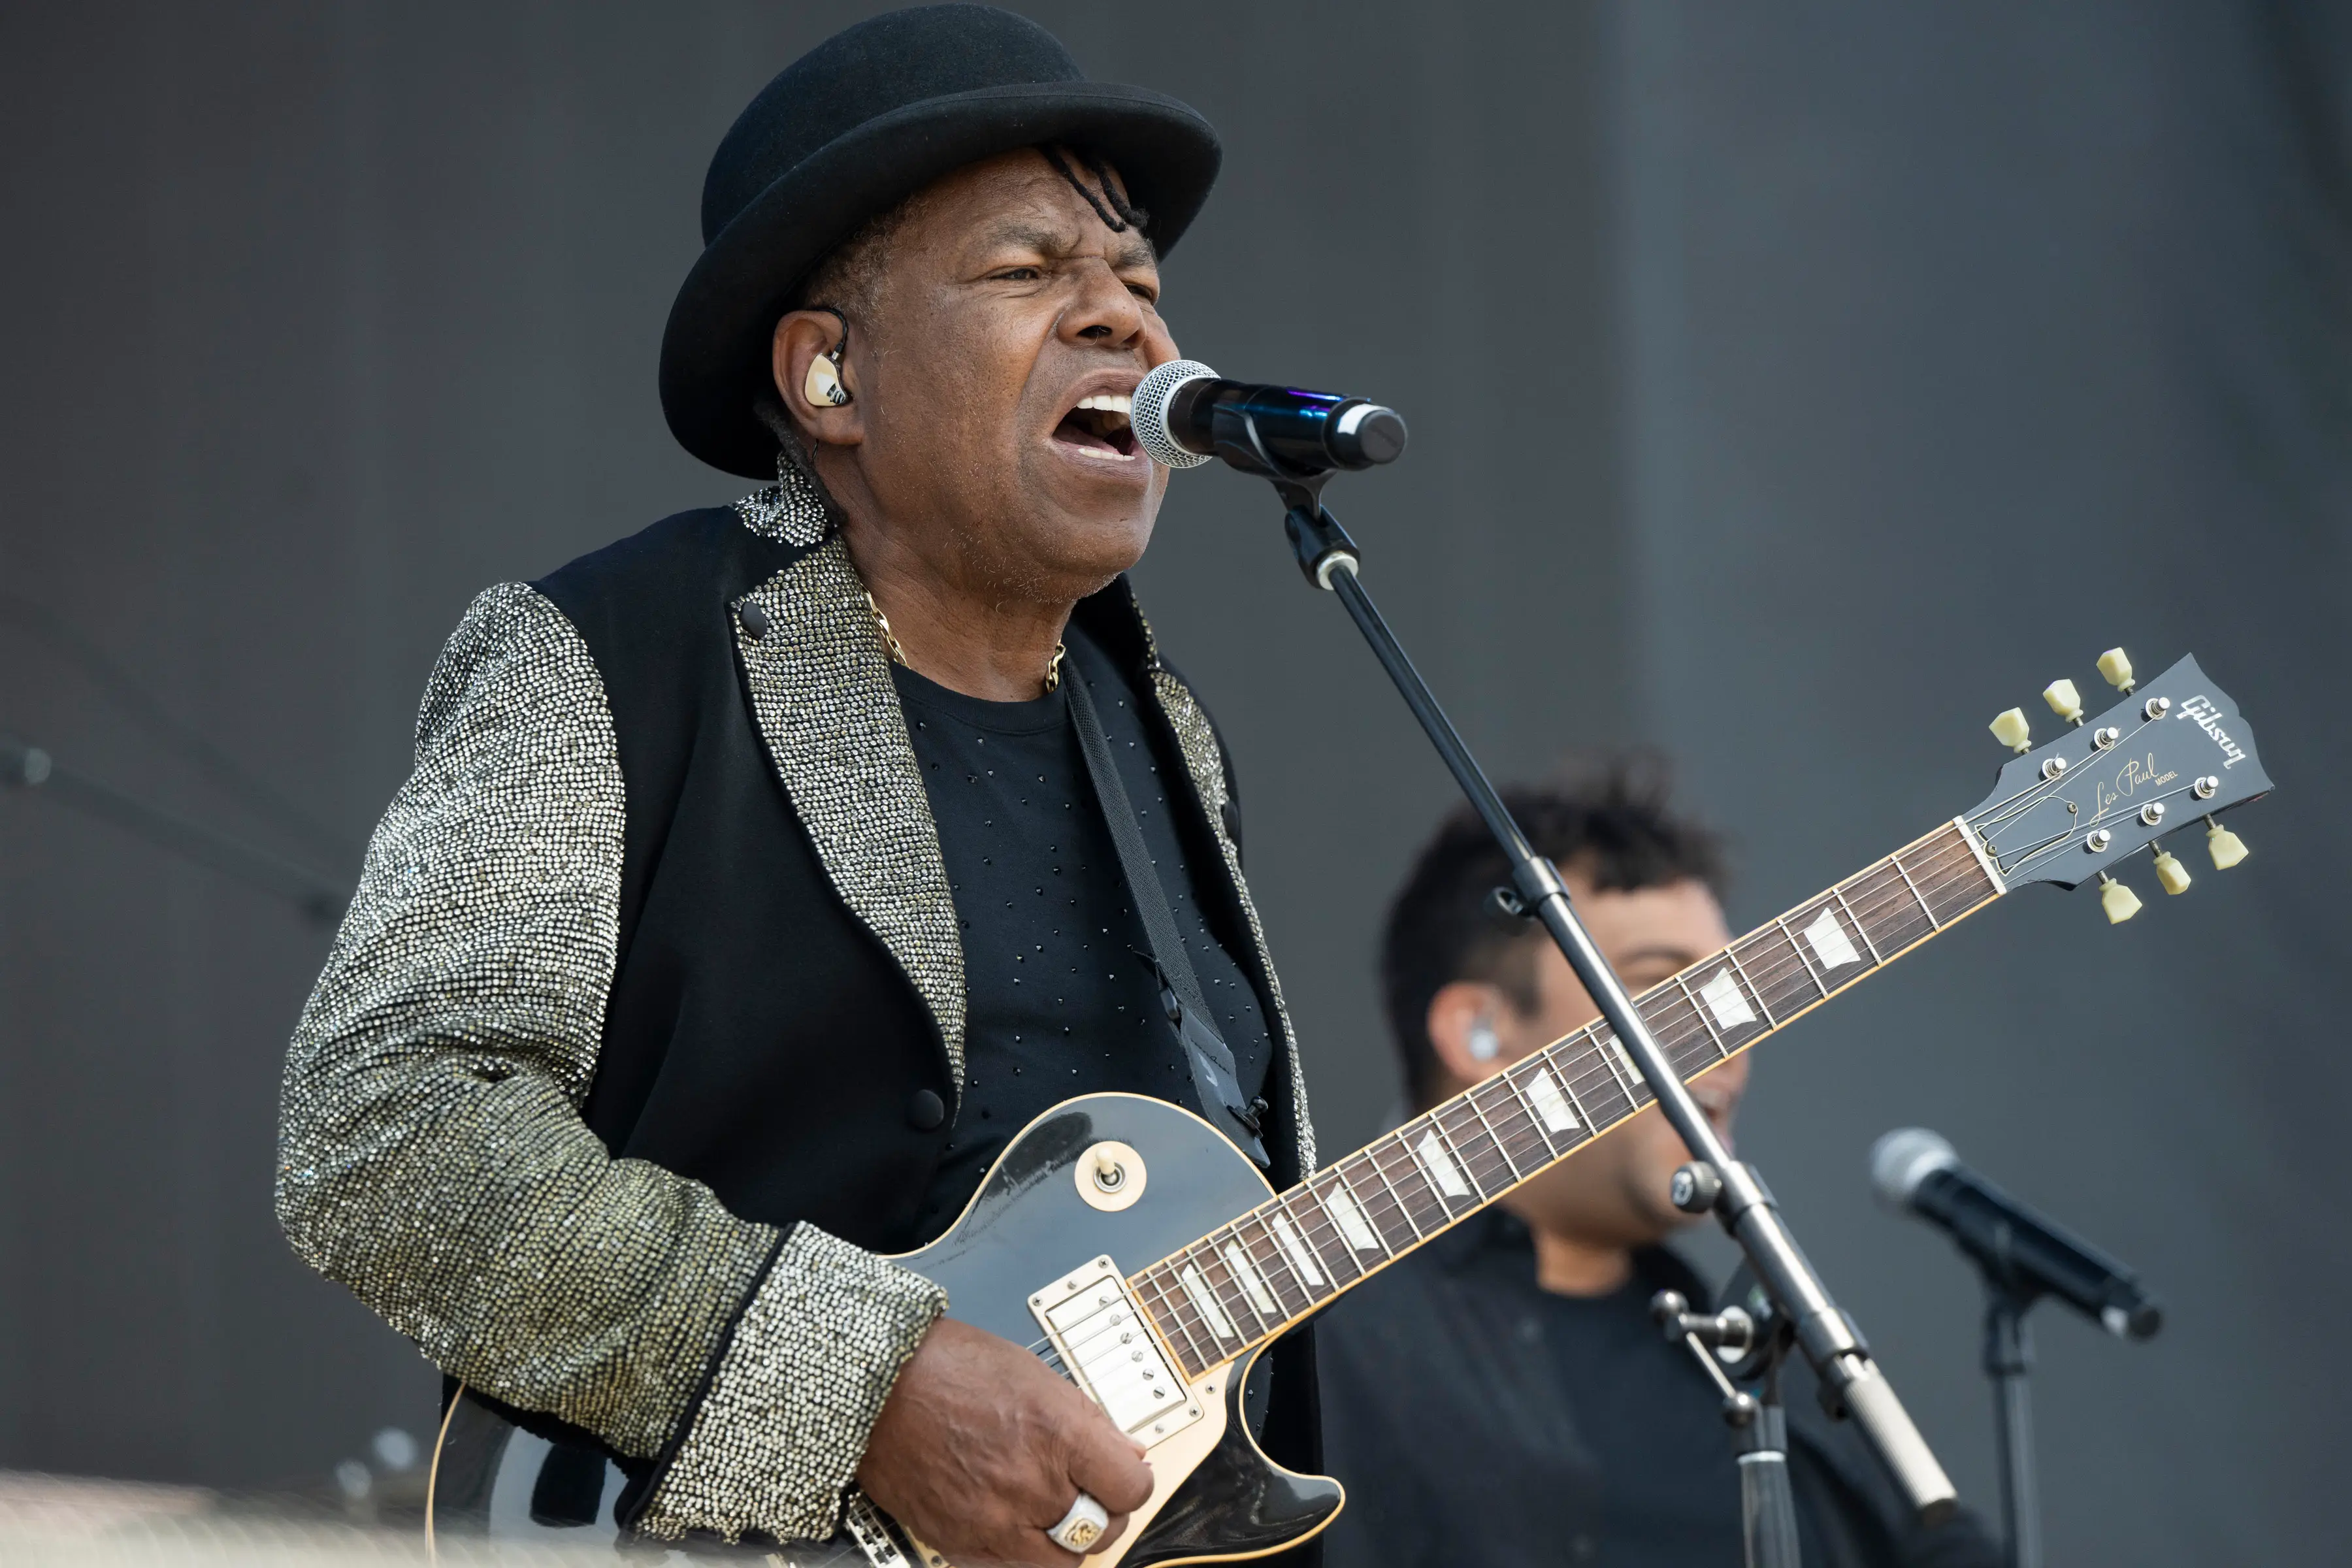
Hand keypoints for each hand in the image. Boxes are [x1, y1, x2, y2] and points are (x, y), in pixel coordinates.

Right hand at [857, 1317, 1153, 1566]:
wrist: (878, 1388)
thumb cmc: (951, 1368)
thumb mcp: (1037, 1376)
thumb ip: (1089, 1422)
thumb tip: (1129, 1453)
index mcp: (1056, 1432)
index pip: (1132, 1488)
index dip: (1132, 1480)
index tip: (1122, 1473)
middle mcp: (1029, 1483)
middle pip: (1103, 1530)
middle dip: (1103, 1511)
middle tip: (1087, 1490)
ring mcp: (993, 1521)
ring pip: (1062, 1563)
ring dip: (1066, 1540)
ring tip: (1049, 1510)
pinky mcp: (960, 1543)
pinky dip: (1022, 1552)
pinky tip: (1013, 1521)